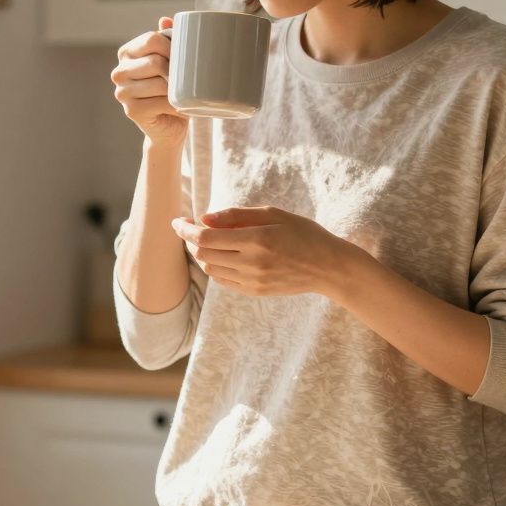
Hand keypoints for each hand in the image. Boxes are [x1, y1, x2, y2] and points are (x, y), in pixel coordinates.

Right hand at [111, 16, 186, 147]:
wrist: (170, 125)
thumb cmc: (172, 89)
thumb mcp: (171, 61)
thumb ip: (167, 39)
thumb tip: (165, 19)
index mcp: (126, 53)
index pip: (152, 39)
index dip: (173, 46)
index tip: (185, 55)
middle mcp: (119, 72)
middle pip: (155, 61)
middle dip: (176, 70)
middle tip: (188, 78)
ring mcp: (122, 93)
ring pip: (160, 83)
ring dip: (178, 90)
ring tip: (184, 94)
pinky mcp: (131, 111)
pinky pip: (163, 102)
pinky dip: (177, 105)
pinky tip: (180, 108)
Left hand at [171, 206, 367, 296]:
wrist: (327, 267)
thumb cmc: (302, 233)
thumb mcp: (273, 214)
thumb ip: (236, 215)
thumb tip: (204, 218)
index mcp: (256, 239)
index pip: (206, 237)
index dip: (186, 229)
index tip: (177, 221)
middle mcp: (252, 263)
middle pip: (204, 254)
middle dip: (191, 239)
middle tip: (191, 227)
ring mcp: (252, 281)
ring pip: (211, 269)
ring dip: (203, 254)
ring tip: (210, 240)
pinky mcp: (254, 292)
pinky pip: (223, 281)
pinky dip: (216, 267)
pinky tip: (223, 256)